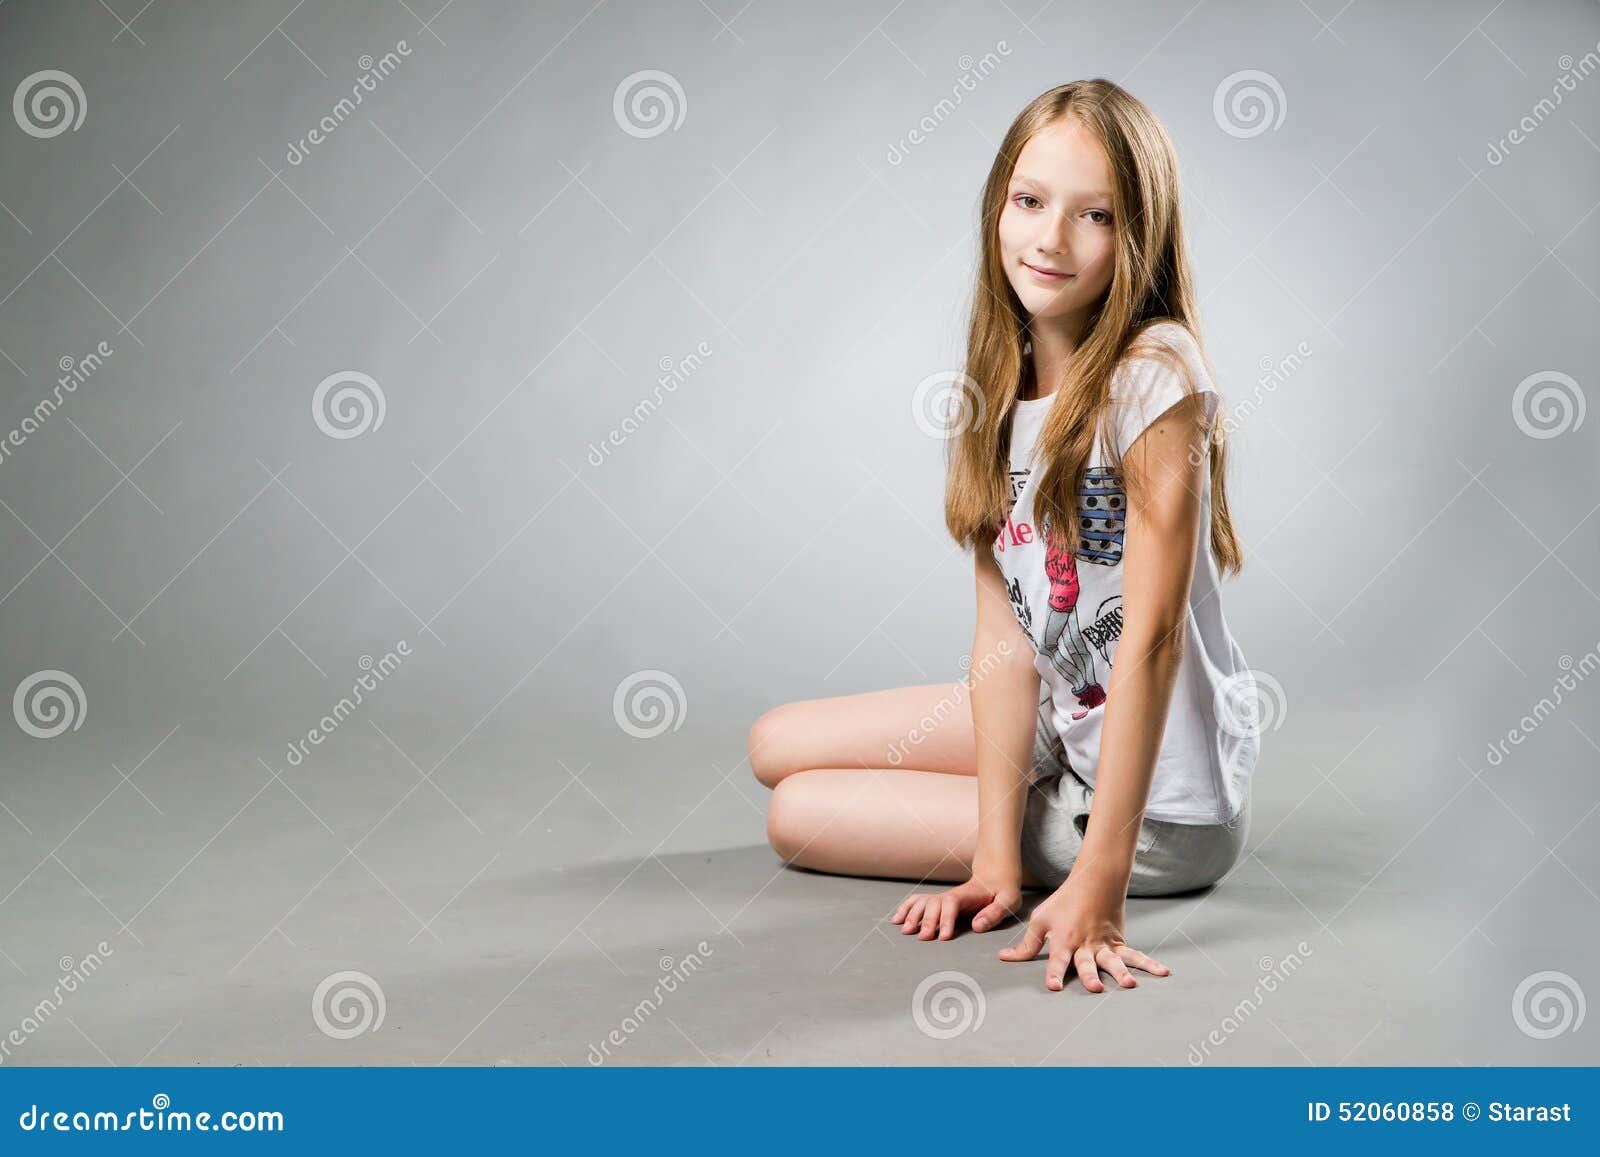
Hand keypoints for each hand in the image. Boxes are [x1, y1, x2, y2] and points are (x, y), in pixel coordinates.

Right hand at [889, 872, 1022, 940]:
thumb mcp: (1008, 899)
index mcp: (968, 895)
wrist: (995, 876)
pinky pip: (918, 901)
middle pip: (933, 904)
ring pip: (923, 902)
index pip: (952, 904)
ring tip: (906, 931)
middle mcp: (952, 895)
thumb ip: (994, 912)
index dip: (946, 919)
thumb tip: (977, 925)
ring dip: (912, 915)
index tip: (943, 936)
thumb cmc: (1003, 890)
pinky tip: (896, 919)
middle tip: (923, 938)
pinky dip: (905, 909)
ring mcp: (943, 897)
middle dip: (927, 921)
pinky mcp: (939, 901)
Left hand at [996, 874, 1169, 990]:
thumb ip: (1026, 944)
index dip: (1054, 974)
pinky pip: (1134, 955)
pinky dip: (1149, 963)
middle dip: (1091, 976)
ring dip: (1121, 972)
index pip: (1057, 960)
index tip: (1054, 987)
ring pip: (1113, 960)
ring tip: (1130, 985)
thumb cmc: (1064, 902)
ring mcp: (1104, 944)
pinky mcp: (1118, 942)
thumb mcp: (1041, 920)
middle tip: (1095, 988)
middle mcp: (1085, 945)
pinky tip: (1162, 973)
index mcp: (1064, 940)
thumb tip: (1004, 958)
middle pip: (1088, 963)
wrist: (1094, 881)